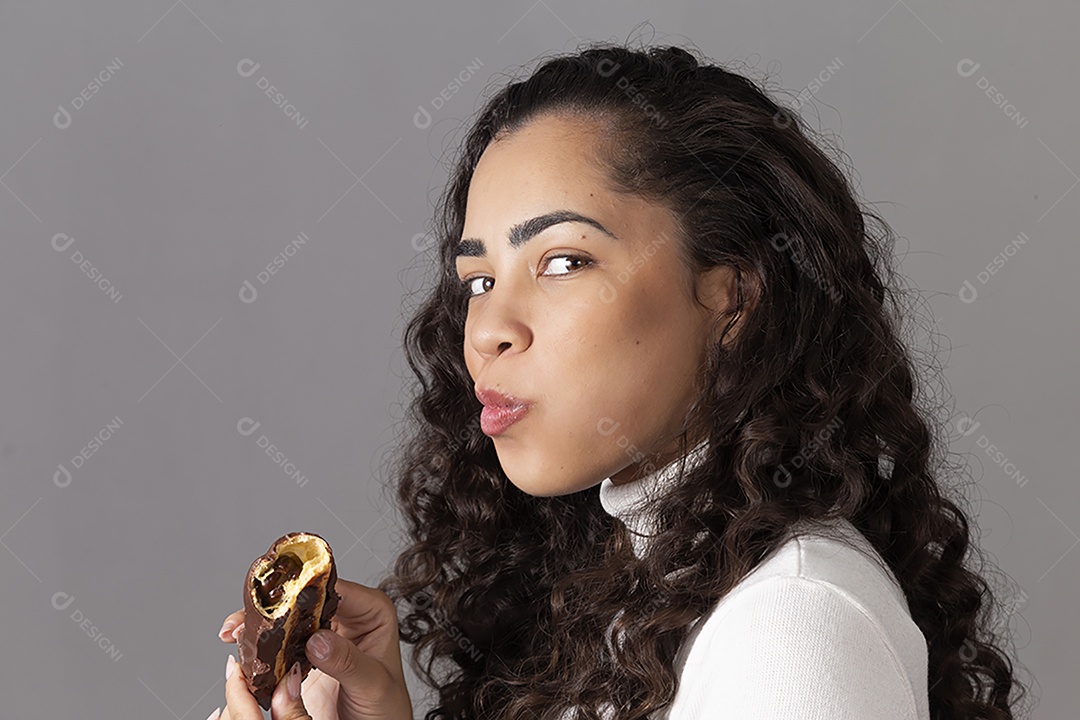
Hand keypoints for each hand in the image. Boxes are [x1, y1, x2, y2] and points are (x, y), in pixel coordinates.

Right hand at [214, 577, 413, 719]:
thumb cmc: (387, 708)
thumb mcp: (372, 684)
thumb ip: (347, 661)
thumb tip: (317, 639)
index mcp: (372, 611)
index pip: (335, 589)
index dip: (304, 590)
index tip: (277, 599)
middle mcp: (348, 616)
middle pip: (304, 600)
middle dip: (272, 607)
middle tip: (245, 619)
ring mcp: (325, 634)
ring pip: (288, 619)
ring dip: (261, 626)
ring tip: (236, 632)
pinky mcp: (306, 654)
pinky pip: (280, 644)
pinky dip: (261, 648)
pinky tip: (245, 651)